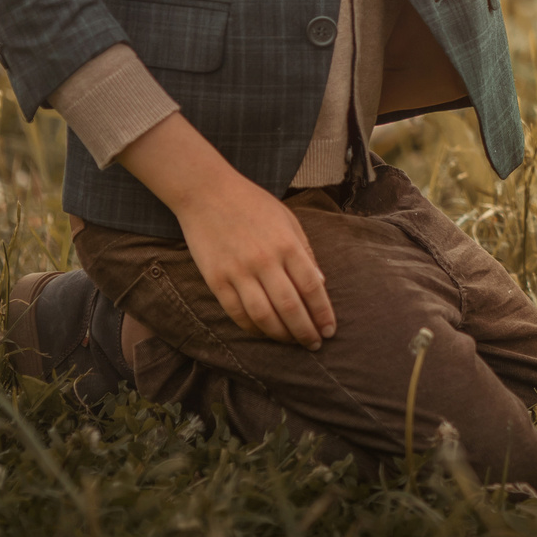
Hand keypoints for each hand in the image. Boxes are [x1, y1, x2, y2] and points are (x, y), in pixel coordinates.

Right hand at [114, 113, 336, 346]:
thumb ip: (305, 251)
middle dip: (305, 332)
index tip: (329, 330)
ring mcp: (239, 272)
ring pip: (264, 316)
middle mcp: (265, 261)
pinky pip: (237, 313)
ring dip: (281, 335)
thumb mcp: (288, 219)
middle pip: (291, 307)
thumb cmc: (252, 203)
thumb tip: (320, 284)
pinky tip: (264, 333)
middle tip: (314, 344)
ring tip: (292, 342)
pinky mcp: (217, 280)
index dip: (323, 313)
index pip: (312, 288)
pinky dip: (253, 329)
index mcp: (287, 244)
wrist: (207, 192)